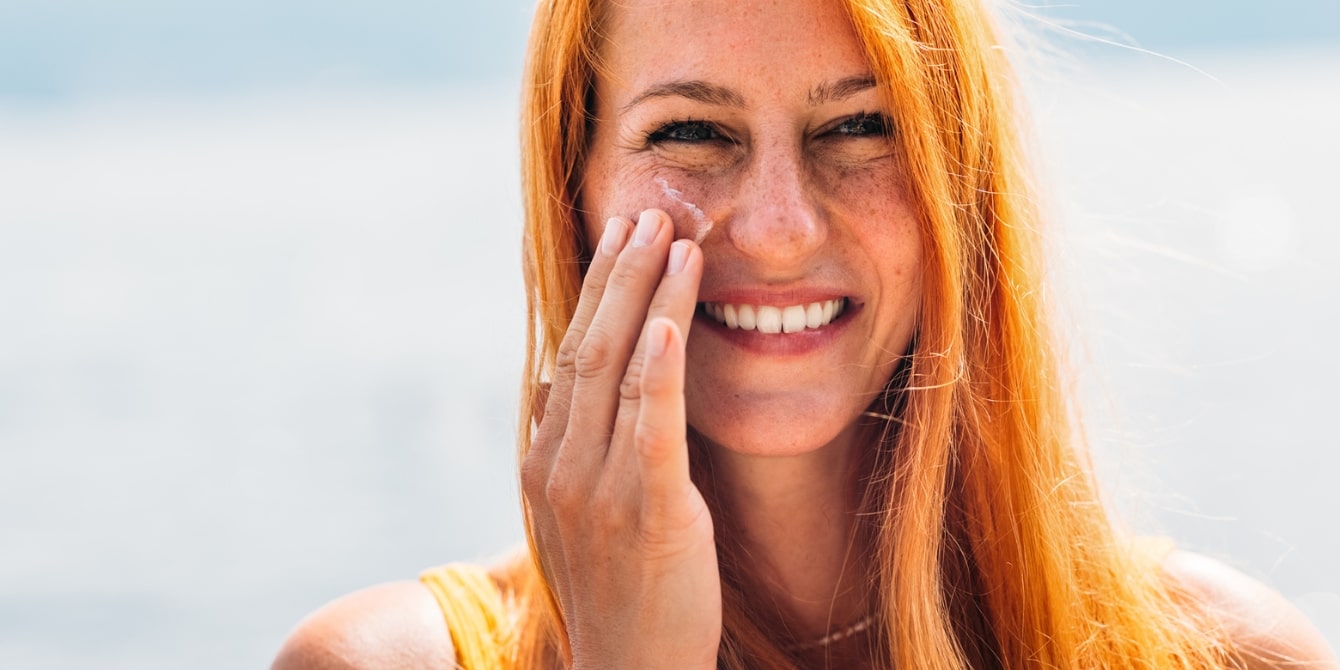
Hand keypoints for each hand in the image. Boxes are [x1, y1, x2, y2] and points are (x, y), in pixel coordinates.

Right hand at [521, 208, 719, 668]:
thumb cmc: (622, 589)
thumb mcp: (584, 511)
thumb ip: (581, 445)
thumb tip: (575, 380)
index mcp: (544, 460)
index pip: (567, 354)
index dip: (593, 289)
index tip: (618, 236)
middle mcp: (560, 465)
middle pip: (585, 346)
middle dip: (617, 273)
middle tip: (646, 212)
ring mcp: (598, 488)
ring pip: (616, 369)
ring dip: (645, 296)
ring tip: (673, 237)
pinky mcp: (649, 511)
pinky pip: (651, 425)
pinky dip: (659, 366)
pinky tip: (673, 320)